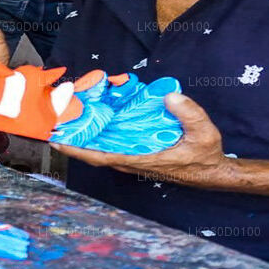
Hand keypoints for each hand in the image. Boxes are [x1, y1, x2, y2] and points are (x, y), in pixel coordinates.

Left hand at [51, 93, 236, 188]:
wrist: (213, 172)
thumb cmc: (205, 155)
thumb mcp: (203, 132)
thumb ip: (188, 113)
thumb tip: (170, 96)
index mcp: (141, 159)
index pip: (102, 157)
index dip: (77, 150)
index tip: (57, 142)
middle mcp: (132, 161)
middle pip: (95, 153)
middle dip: (74, 141)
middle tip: (55, 124)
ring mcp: (134, 160)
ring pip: (102, 150)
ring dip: (85, 139)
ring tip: (68, 121)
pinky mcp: (139, 156)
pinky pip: (113, 147)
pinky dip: (100, 137)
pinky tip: (95, 123)